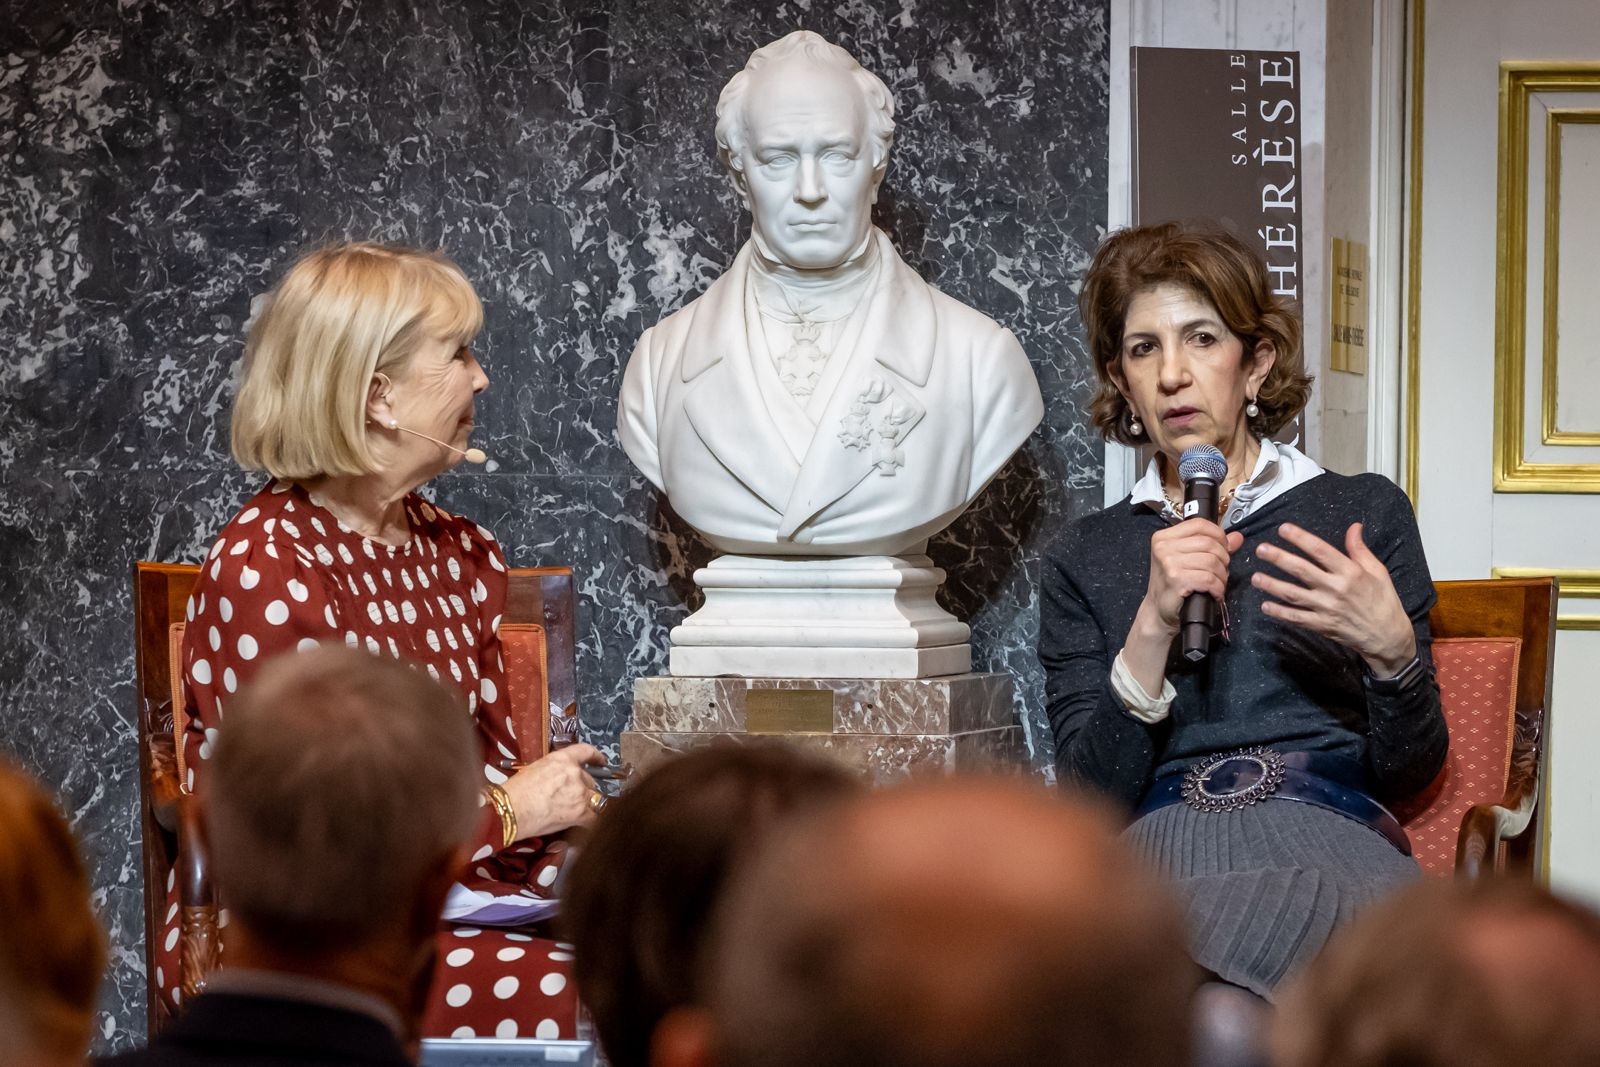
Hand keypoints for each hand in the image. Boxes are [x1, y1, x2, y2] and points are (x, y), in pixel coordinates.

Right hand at [501, 744, 605, 838]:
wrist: (511, 810)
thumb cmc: (515, 792)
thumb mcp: (535, 769)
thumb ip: (555, 770)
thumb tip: (562, 778)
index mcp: (562, 759)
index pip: (586, 751)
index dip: (596, 757)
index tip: (600, 761)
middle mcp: (574, 773)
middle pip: (589, 780)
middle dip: (581, 788)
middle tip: (567, 798)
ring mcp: (580, 792)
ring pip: (593, 797)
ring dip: (585, 803)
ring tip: (568, 811)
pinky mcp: (581, 812)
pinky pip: (593, 816)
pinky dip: (587, 820)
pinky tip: (579, 822)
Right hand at [1122, 518, 1243, 696]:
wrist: (1157, 611)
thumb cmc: (1172, 585)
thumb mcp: (1189, 559)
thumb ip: (1213, 545)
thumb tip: (1237, 537)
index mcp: (1164, 537)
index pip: (1200, 525)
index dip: (1218, 535)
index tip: (1223, 548)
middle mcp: (1163, 547)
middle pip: (1209, 543)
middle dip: (1223, 559)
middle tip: (1220, 571)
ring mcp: (1169, 563)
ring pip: (1212, 562)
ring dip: (1221, 576)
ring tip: (1216, 584)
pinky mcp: (1176, 579)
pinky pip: (1209, 579)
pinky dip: (1217, 588)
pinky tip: (1214, 592)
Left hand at [1251, 522, 1416, 675]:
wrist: (1388, 636)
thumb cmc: (1383, 600)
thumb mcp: (1377, 571)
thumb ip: (1360, 549)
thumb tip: (1354, 526)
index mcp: (1350, 572)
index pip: (1320, 551)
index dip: (1301, 539)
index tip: (1283, 529)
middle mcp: (1336, 589)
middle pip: (1302, 570)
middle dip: (1279, 558)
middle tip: (1260, 549)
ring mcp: (1327, 609)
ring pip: (1294, 595)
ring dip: (1272, 586)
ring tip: (1255, 577)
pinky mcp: (1322, 626)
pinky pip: (1297, 618)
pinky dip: (1280, 613)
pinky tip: (1265, 606)